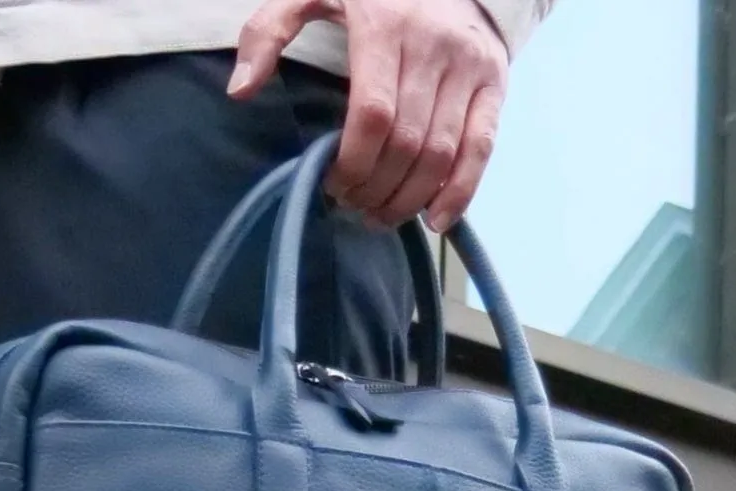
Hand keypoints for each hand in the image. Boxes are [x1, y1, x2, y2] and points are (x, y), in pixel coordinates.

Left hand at [230, 0, 508, 231]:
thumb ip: (268, 32)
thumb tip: (240, 90)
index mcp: (385, 25)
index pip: (373, 115)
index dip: (352, 163)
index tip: (332, 185)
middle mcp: (434, 45)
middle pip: (406, 143)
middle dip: (375, 188)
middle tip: (353, 206)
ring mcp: (470, 65)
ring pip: (440, 154)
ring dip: (408, 199)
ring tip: (382, 215)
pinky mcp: (495, 81)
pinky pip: (481, 148)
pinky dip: (460, 192)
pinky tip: (435, 220)